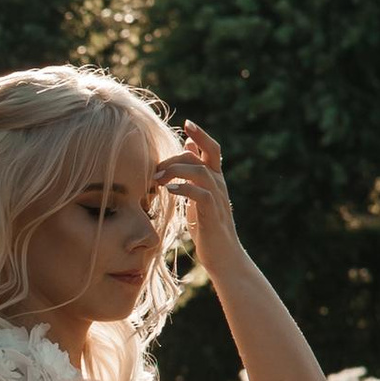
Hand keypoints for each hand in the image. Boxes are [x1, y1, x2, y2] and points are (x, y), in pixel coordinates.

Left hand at [148, 124, 243, 282]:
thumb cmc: (207, 228)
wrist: (223, 257)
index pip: (212, 149)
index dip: (201, 134)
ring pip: (200, 171)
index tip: (186, 122)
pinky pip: (201, 194)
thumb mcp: (198, 197)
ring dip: (176, 171)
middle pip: (204, 155)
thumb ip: (193, 175)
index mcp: (216, 179)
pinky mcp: (213, 214)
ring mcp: (218, 199)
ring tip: (157, 179)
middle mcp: (220, 185)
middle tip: (155, 167)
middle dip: (177, 156)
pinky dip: (184, 189)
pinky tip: (169, 190)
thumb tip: (187, 148)